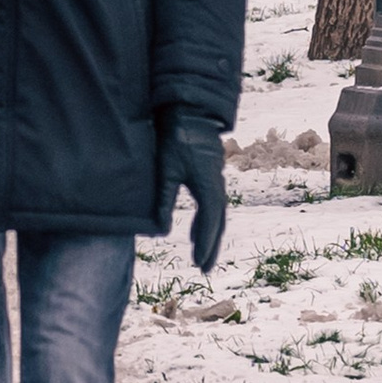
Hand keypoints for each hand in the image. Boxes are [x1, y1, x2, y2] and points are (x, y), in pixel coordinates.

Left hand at [158, 112, 227, 272]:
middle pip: (218, 222)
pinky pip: (213, 205)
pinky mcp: (211, 176)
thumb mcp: (165, 170)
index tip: (200, 264)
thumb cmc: (175, 138)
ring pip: (217, 215)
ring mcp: (217, 180)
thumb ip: (164, 199)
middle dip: (212, 246)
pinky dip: (208, 221)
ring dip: (211, 235)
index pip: (210, 222)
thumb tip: (162, 230)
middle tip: (205, 269)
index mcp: (209, 186)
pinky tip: (199, 230)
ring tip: (202, 256)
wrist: (190, 113)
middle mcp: (218, 185)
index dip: (205, 244)